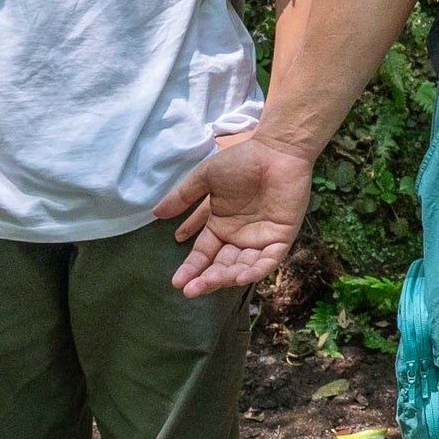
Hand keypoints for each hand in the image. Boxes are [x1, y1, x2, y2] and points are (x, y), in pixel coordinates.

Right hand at [160, 131, 316, 297]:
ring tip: (210, 282)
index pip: (203, 254)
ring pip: (242, 267)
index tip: (177, 281)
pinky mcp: (282, 237)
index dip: (191, 268)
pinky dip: (255, 270)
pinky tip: (240, 277)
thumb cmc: (242, 160)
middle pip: (221, 266)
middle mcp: (239, 237)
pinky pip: (268, 260)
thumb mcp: (205, 178)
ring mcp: (261, 238)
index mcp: (221, 225)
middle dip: (206, 279)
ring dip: (226, 277)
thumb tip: (156, 213)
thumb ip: (184, 197)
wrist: (276, 149)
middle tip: (191, 289)